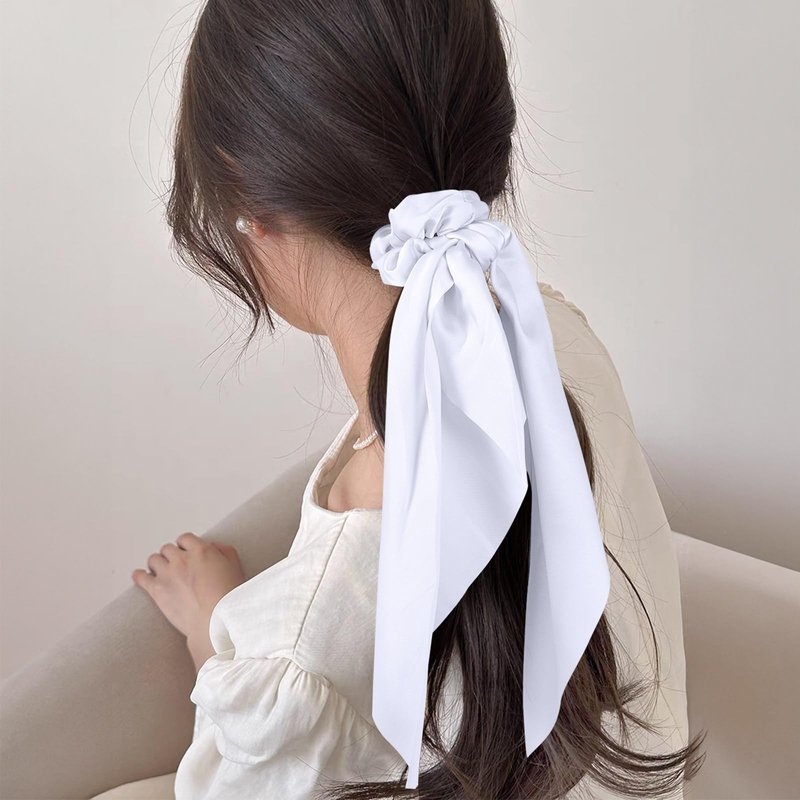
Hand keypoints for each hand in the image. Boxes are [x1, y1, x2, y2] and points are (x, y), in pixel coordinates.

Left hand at [131, 532, 245, 644]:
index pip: (185, 539)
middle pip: (168, 548)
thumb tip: (214, 546)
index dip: (185, 546)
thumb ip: (224, 551)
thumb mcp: (235, 567)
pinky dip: (139, 576)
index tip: (185, 551)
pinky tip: (140, 576)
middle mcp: (182, 558)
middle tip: (174, 564)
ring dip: (157, 564)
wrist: (214, 619)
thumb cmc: (228, 596)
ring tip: (160, 571)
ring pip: (154, 559)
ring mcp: (167, 573)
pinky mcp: (157, 590)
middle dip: (171, 555)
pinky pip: (140, 577)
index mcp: (201, 551)